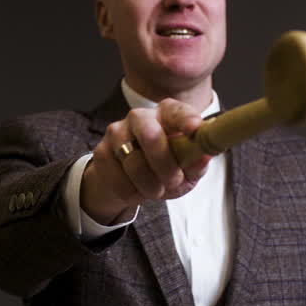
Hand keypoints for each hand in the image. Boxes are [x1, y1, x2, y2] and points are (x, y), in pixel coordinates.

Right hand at [81, 98, 212, 224]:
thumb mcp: (188, 167)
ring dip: (151, 186)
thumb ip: (197, 163)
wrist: (130, 179)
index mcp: (167, 114)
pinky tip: (137, 188)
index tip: (195, 129)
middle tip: (173, 181)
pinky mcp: (101, 152)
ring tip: (156, 189)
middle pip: (150, 134)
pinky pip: (120, 181)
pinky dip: (133, 193)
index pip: (177, 112)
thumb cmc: (167, 167)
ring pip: (134, 164)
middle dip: (164, 163)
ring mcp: (117, 132)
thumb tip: (203, 157)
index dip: (186, 119)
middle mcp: (140, 117)